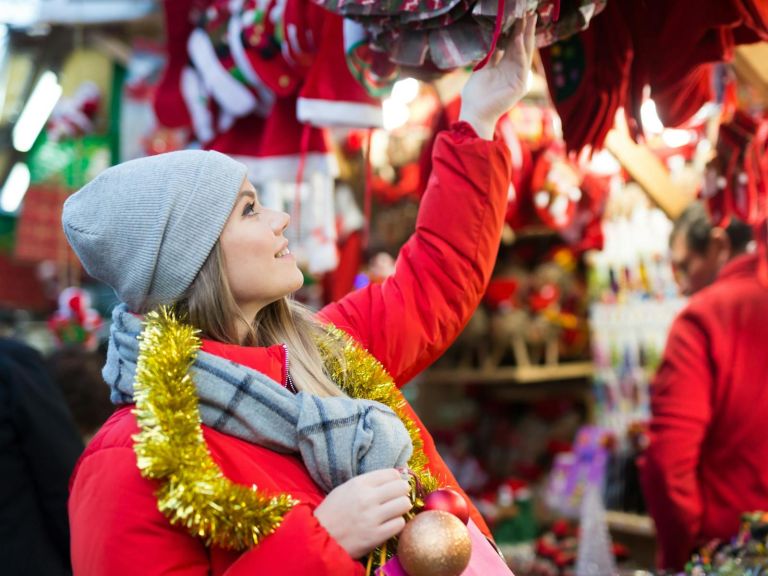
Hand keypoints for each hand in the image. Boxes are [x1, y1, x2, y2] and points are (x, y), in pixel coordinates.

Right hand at [313, 468, 411, 558]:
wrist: (319, 538)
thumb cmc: (332, 512)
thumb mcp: (345, 489)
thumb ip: (368, 483)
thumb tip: (394, 478)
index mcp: (359, 484)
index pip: (391, 473)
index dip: (397, 479)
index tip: (395, 484)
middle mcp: (368, 498)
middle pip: (402, 487)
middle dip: (402, 492)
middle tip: (397, 498)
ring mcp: (373, 517)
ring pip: (404, 504)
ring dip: (401, 508)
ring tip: (394, 511)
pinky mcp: (376, 536)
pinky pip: (399, 524)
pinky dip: (397, 524)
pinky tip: (389, 524)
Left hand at [459, 12, 537, 139]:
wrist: (474, 112)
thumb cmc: (475, 95)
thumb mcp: (483, 69)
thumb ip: (491, 55)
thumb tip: (496, 39)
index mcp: (506, 67)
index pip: (514, 45)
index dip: (517, 30)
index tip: (519, 15)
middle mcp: (514, 71)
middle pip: (522, 46)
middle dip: (526, 29)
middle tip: (530, 11)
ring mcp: (519, 78)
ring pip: (525, 52)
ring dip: (526, 35)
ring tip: (528, 19)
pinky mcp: (520, 85)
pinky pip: (521, 64)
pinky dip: (520, 50)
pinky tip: (518, 38)